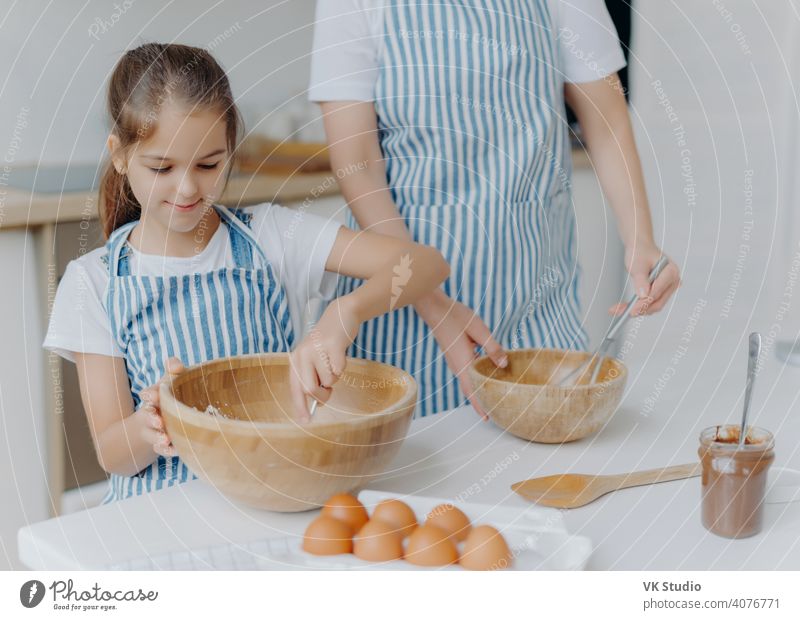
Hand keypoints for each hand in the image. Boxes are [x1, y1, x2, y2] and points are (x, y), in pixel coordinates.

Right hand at [138, 357, 185, 457]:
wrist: (156, 422)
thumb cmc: (168, 397)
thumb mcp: (169, 382)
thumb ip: (173, 370)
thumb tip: (174, 363)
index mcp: (153, 398)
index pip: (149, 394)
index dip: (150, 394)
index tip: (151, 395)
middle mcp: (151, 415)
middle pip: (148, 416)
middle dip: (152, 418)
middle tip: (159, 421)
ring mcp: (155, 431)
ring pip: (153, 435)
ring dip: (158, 437)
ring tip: (166, 438)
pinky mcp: (161, 444)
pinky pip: (162, 449)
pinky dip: (167, 450)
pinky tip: (175, 451)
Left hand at [289, 297, 360, 421]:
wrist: (340, 316)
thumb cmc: (327, 344)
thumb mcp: (314, 360)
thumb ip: (312, 379)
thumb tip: (317, 404)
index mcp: (295, 360)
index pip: (295, 389)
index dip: (300, 406)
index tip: (306, 421)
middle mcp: (302, 355)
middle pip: (310, 389)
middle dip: (323, 396)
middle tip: (330, 392)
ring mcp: (316, 349)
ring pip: (328, 381)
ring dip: (335, 377)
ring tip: (333, 361)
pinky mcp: (332, 345)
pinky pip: (339, 369)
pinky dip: (342, 367)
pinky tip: (340, 354)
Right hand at [415, 290, 507, 419]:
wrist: (435, 308)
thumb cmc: (456, 316)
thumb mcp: (479, 330)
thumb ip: (493, 348)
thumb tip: (505, 364)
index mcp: (463, 362)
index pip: (473, 390)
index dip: (480, 406)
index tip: (487, 419)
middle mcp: (457, 366)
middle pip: (470, 389)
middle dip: (480, 402)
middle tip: (494, 412)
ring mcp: (454, 361)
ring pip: (468, 381)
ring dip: (478, 390)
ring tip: (492, 396)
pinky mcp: (454, 355)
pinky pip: (466, 372)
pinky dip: (475, 379)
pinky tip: (485, 374)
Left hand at [610, 243, 680, 315]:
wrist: (639, 247)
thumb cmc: (640, 252)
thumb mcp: (637, 265)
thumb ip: (641, 280)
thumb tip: (643, 296)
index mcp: (671, 272)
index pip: (657, 293)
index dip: (643, 303)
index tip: (632, 310)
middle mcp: (672, 281)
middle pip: (657, 302)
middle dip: (639, 309)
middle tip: (622, 312)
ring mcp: (667, 288)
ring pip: (652, 305)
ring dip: (636, 309)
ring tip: (618, 309)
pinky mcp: (660, 292)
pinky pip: (649, 302)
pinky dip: (637, 306)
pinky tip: (623, 307)